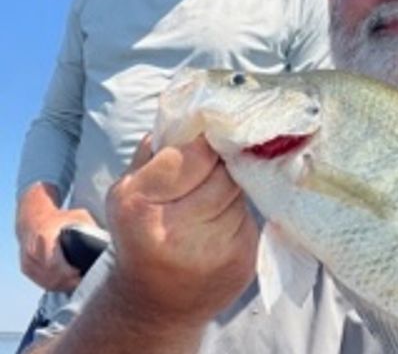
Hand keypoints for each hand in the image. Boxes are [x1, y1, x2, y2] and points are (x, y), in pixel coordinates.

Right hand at [17, 185, 98, 291]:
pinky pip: (42, 283)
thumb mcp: (78, 216)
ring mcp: (28, 261)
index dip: (68, 272)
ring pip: (47, 282)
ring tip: (80, 284)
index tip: (81, 272)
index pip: (53, 263)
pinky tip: (69, 284)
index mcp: (45, 237)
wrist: (35, 218)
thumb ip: (90, 227)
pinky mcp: (27, 269)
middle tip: (85, 281)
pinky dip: (56, 285)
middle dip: (68, 281)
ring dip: (63, 286)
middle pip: (51, 276)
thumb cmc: (61, 217)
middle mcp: (33, 251)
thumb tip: (109, 239)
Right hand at [106, 134, 257, 323]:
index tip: (211, 133)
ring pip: (239, 192)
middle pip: (223, 173)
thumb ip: (154, 152)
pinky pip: (250, 216)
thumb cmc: (139, 235)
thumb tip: (189, 112)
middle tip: (216, 162)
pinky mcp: (241, 262)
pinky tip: (221, 222)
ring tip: (211, 198)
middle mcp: (176, 232)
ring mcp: (213, 251)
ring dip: (231, 187)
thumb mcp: (128, 191)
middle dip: (222, 162)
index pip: (195, 154)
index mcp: (141, 207)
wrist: (153, 304)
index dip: (206, 140)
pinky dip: (238, 212)